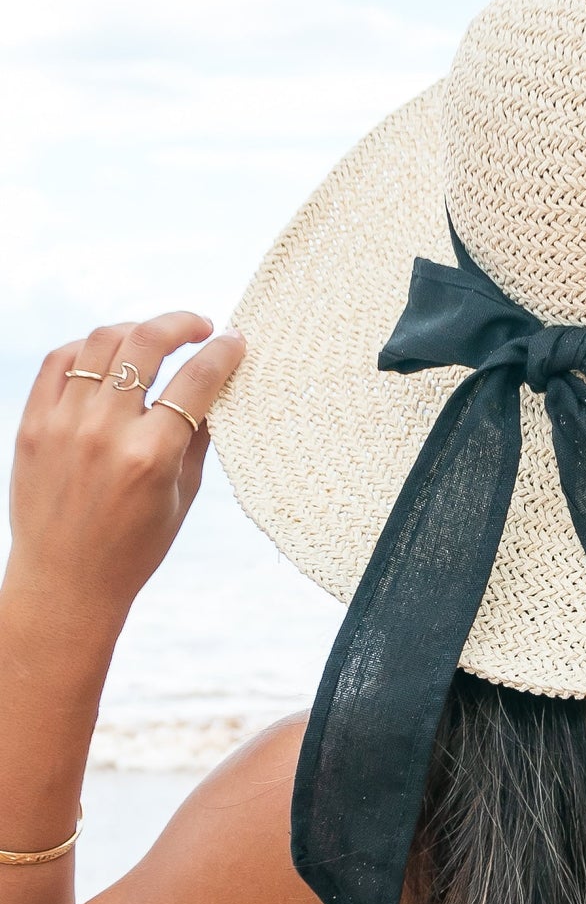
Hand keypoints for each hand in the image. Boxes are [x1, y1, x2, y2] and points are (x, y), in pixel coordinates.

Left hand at [3, 313, 245, 619]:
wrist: (65, 580)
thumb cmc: (135, 545)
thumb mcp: (183, 493)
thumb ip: (198, 435)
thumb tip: (217, 384)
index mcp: (151, 456)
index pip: (196, 380)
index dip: (223, 352)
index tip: (235, 339)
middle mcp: (104, 433)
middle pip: (145, 344)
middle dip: (181, 323)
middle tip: (200, 327)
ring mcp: (62, 426)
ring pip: (101, 343)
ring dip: (137, 329)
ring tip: (155, 337)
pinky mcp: (31, 426)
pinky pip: (59, 362)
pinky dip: (89, 347)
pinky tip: (111, 354)